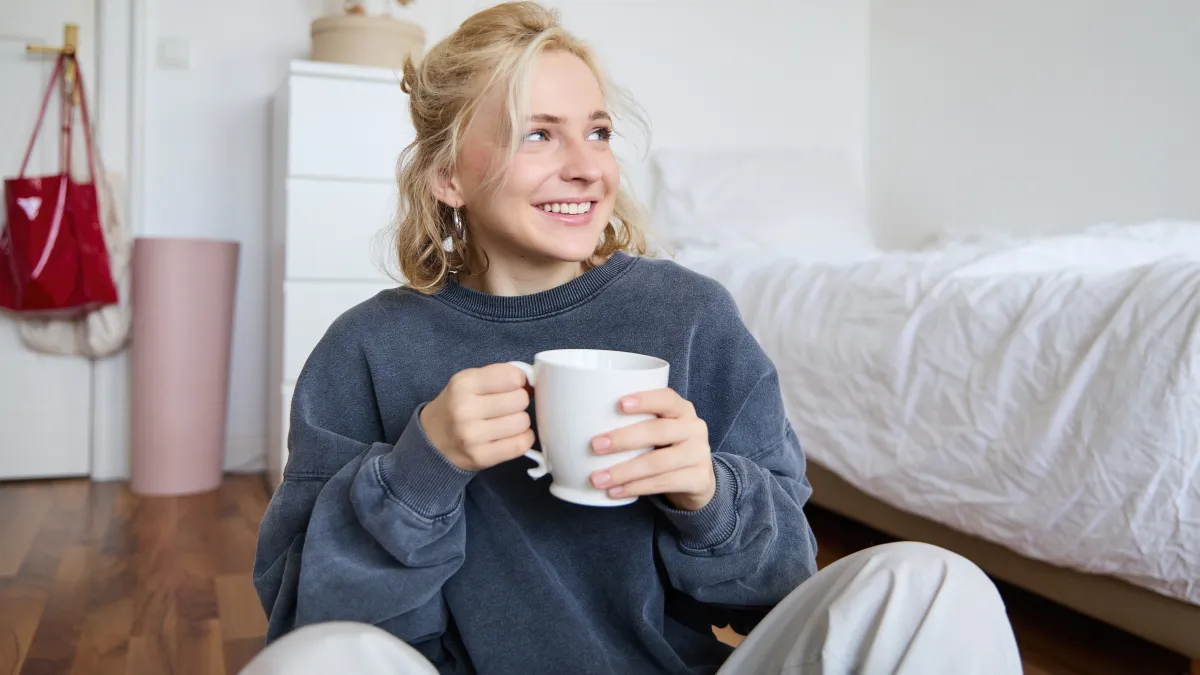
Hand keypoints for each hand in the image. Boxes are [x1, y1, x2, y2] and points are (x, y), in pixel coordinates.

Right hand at [420, 364, 534, 471]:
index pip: (513, 377)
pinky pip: (521, 444)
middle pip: (520, 400)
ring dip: (520, 422)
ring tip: (506, 422)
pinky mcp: (480, 457)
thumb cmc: (457, 406)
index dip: (519, 381)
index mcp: (463, 383)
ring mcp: (472, 435)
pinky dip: (522, 439)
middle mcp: (465, 408)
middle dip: (519, 402)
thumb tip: (533, 382)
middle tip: (507, 407)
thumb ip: (499, 375)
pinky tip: (511, 436)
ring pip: (523, 422)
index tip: (512, 387)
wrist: (431, 440)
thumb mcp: (468, 381)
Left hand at [589, 388, 715, 510]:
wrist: (697, 479)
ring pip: (658, 462)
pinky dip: (636, 488)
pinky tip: (616, 492)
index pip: (666, 398)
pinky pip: (663, 483)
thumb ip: (633, 423)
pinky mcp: (699, 479)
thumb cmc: (664, 448)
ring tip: (598, 479)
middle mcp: (694, 428)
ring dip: (624, 471)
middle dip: (624, 439)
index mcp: (681, 409)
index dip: (644, 400)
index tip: (619, 404)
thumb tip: (579, 423)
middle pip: (658, 431)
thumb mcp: (656, 429)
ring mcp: (700, 454)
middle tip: (595, 446)